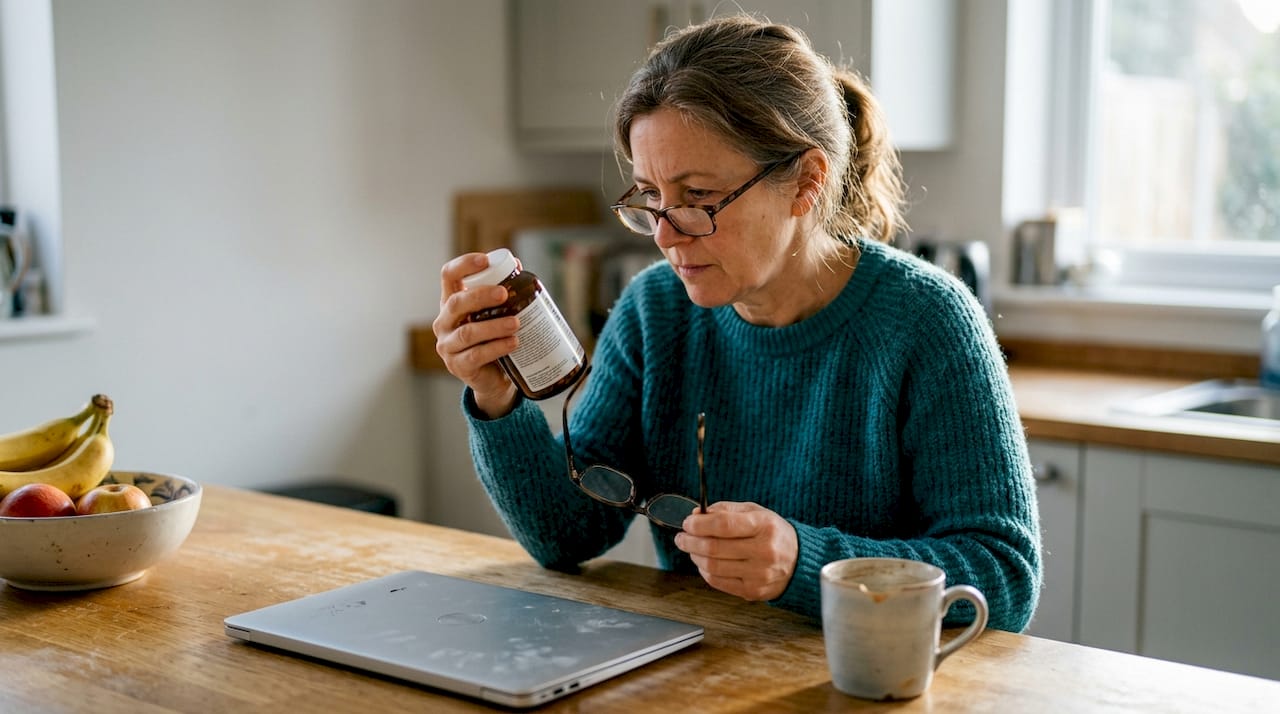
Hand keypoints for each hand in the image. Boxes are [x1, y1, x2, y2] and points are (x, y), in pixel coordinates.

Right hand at [432, 252, 519, 417]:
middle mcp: (444, 322)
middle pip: (456, 303)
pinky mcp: (458, 366)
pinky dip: (497, 347)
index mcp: (451, 302)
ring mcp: (448, 346)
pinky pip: (476, 355)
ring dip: (494, 326)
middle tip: (504, 294)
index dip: (463, 265)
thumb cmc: (493, 338)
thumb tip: (518, 266)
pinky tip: (513, 343)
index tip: (485, 260)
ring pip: (468, 332)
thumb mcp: (494, 314)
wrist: (493, 377)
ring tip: (516, 323)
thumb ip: (501, 292)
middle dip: (481, 296)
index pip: (449, 276)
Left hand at [675, 501, 798, 601]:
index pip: (723, 525)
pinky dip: (705, 571)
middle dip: (690, 541)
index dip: (699, 524)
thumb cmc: (774, 534)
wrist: (800, 562)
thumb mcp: (756, 512)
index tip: (688, 523)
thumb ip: (726, 510)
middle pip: (714, 547)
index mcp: (765, 526)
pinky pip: (718, 582)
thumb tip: (697, 515)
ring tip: (692, 548)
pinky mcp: (752, 591)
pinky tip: (704, 562)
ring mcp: (758, 574)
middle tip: (682, 537)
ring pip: (712, 566)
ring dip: (695, 556)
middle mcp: (764, 551)